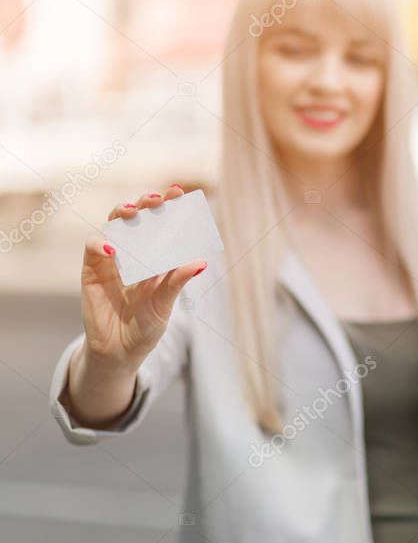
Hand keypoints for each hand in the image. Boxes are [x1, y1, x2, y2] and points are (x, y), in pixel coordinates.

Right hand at [80, 184, 206, 371]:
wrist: (120, 350)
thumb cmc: (146, 326)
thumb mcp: (165, 303)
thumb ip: (177, 282)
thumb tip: (201, 262)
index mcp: (156, 257)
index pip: (162, 225)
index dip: (169, 207)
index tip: (178, 192)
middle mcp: (134, 252)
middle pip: (138, 218)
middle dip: (147, 203)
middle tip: (157, 198)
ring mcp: (112, 258)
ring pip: (114, 225)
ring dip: (122, 213)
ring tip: (133, 211)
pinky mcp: (92, 269)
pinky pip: (93, 247)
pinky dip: (101, 243)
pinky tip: (113, 248)